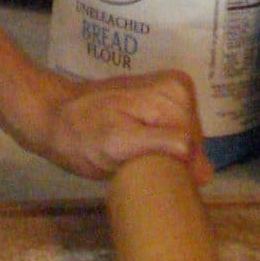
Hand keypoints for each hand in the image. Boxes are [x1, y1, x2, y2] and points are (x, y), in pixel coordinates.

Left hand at [18, 65, 213, 185]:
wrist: (53, 116)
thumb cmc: (81, 134)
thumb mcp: (121, 144)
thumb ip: (165, 147)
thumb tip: (205, 170)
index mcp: (176, 91)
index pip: (195, 147)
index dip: (175, 168)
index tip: (146, 173)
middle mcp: (180, 87)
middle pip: (193, 145)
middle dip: (169, 161)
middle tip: (135, 164)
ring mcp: (171, 94)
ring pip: (186, 145)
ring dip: (163, 157)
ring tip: (133, 157)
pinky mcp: (161, 104)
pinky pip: (175, 138)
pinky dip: (160, 151)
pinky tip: (139, 153)